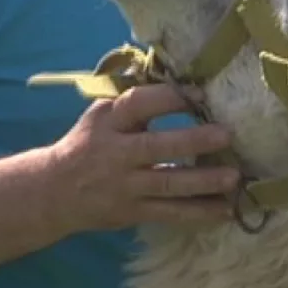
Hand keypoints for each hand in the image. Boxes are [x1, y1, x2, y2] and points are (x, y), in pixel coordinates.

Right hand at [44, 83, 241, 233]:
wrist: (53, 191)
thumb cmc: (89, 144)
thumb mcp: (101, 116)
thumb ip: (134, 101)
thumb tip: (177, 75)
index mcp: (108, 122)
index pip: (137, 104)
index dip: (168, 98)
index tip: (200, 93)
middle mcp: (116, 153)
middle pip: (156, 147)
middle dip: (193, 141)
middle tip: (227, 135)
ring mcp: (125, 186)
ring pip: (168, 183)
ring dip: (204, 181)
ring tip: (234, 177)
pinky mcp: (133, 212)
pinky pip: (171, 213)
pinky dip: (199, 212)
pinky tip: (226, 209)